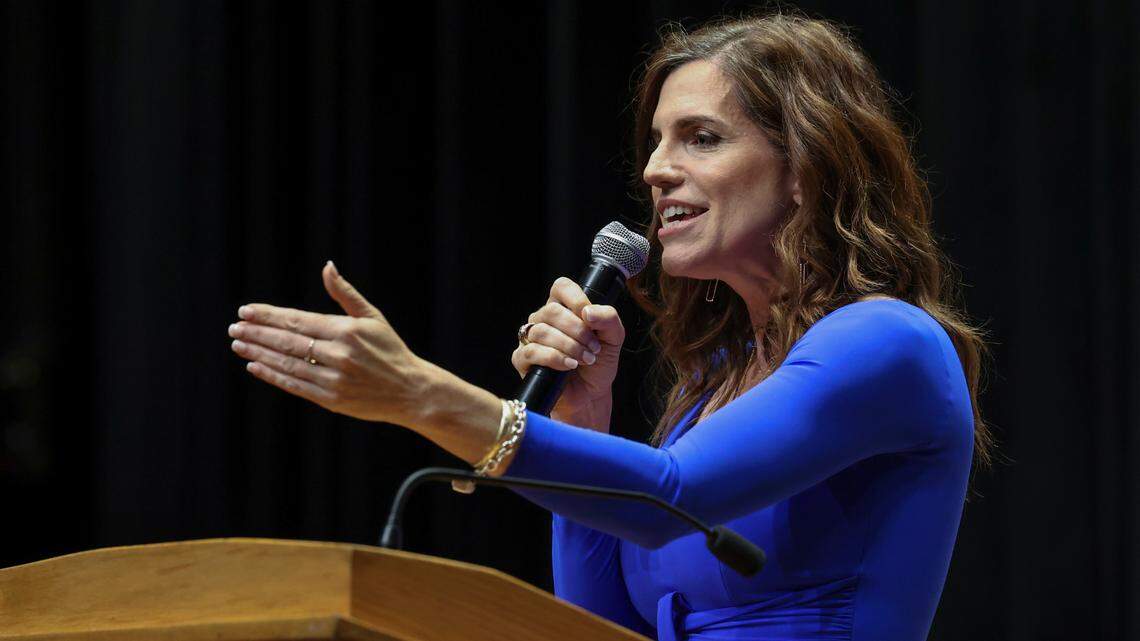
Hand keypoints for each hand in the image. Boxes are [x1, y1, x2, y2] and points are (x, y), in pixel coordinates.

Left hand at [228, 261, 425, 425]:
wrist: (410, 391)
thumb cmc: (391, 350)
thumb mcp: (373, 317)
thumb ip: (345, 294)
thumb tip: (327, 267)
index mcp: (346, 331)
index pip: (297, 320)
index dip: (268, 316)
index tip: (245, 311)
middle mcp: (338, 354)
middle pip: (287, 341)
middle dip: (256, 333)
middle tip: (234, 327)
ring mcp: (333, 379)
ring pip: (287, 363)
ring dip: (258, 353)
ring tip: (238, 345)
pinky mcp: (331, 399)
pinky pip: (295, 385)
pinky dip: (272, 375)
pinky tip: (255, 366)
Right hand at [510, 277, 625, 431]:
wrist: (591, 394)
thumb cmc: (598, 363)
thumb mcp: (614, 338)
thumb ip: (608, 319)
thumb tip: (588, 311)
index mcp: (564, 308)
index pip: (561, 287)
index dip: (576, 298)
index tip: (590, 317)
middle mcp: (544, 320)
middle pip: (551, 310)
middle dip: (577, 330)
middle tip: (593, 347)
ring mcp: (530, 339)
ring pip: (541, 331)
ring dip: (569, 346)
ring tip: (585, 359)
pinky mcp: (522, 360)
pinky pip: (531, 352)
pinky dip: (554, 358)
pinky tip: (569, 366)